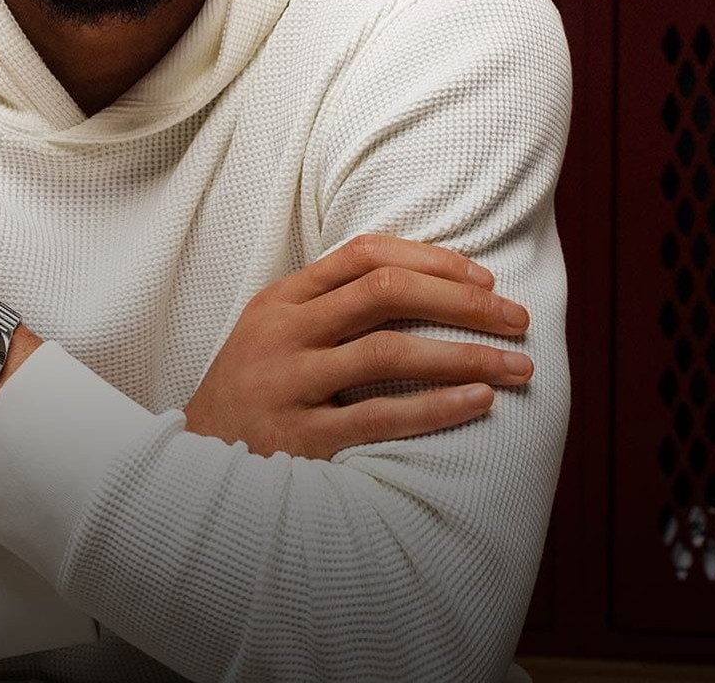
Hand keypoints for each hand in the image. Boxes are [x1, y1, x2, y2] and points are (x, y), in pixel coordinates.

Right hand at [182, 234, 532, 459]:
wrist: (196, 460)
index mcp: (283, 298)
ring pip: (388, 352)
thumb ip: (330, 303)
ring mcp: (290, 382)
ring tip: (518, 367)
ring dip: (464, 356)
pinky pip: (379, 417)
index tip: (484, 278)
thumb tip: (425, 278)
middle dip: (462, 301)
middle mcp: (284, 332)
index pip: (364, 253)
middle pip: (384, 292)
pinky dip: (435, 407)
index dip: (432, 258)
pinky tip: (478, 402)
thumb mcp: (274, 329)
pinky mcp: (300, 437)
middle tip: (518, 319)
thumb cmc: (254, 389)